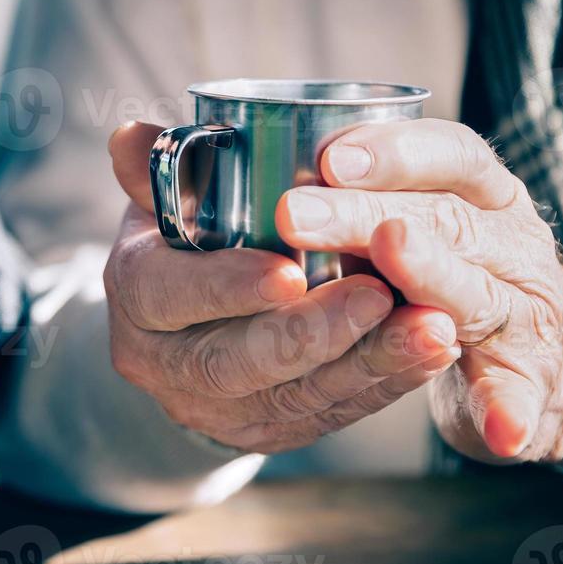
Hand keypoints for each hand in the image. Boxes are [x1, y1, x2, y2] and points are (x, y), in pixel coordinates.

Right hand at [102, 122, 460, 453]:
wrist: (186, 329)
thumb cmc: (186, 242)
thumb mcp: (164, 202)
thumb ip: (159, 169)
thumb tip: (130, 132)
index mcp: (136, 299)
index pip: (170, 295)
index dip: (227, 287)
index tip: (289, 270)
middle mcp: (166, 366)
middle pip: (236, 361)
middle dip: (313, 333)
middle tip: (378, 295)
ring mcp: (217, 409)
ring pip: (295, 396)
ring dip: (370, 363)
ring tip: (431, 326)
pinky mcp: (269, 432)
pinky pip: (331, 414)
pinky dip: (386, 384)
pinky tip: (431, 352)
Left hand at [276, 118, 562, 465]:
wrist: (557, 354)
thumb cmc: (465, 271)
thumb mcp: (428, 224)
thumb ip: (367, 203)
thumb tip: (270, 179)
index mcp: (485, 196)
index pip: (450, 156)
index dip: (394, 155)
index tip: (330, 159)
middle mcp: (513, 244)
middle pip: (444, 220)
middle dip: (364, 216)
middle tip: (294, 215)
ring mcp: (528, 313)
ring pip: (476, 297)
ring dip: (429, 283)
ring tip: (379, 281)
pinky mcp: (533, 381)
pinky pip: (518, 394)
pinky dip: (509, 409)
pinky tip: (500, 429)